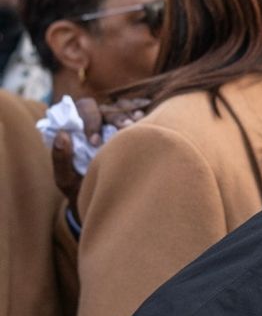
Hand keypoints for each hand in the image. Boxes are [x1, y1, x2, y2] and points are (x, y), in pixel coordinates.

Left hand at [52, 97, 147, 220]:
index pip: (84, 109)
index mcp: (79, 130)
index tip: (94, 141)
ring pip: (126, 111)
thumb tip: (63, 135)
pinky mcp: (136, 136)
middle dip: (115, 116)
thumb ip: (60, 159)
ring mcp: (118, 129)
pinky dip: (144, 116)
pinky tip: (146, 120)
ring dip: (130, 116)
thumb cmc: (82, 191)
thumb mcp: (66, 180)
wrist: (105, 206)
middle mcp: (98, 125)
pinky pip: (142, 119)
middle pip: (106, 108)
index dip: (90, 120)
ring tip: (136, 126)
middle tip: (123, 128)